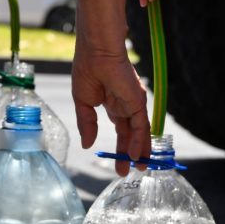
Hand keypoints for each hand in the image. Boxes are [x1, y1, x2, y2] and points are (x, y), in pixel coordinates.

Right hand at [72, 43, 150, 175]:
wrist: (97, 52)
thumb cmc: (88, 69)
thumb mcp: (83, 102)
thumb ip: (87, 124)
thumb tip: (87, 144)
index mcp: (113, 103)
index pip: (121, 129)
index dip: (119, 147)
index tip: (116, 164)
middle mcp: (126, 105)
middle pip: (131, 134)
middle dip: (129, 153)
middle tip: (127, 171)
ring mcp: (133, 104)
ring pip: (139, 133)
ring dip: (139, 151)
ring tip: (139, 168)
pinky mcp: (138, 102)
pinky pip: (141, 126)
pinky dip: (139, 141)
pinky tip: (135, 156)